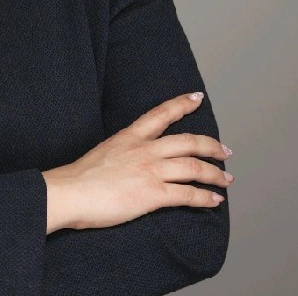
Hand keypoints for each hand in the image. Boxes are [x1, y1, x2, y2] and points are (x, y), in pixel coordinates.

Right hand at [41, 92, 232, 231]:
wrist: (71, 191)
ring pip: (194, 167)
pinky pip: (187, 194)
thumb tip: (131, 162)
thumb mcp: (105, 151)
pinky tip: (214, 200)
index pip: (161, 113)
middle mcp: (145, 149)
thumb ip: (123, 152)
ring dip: (215, 174)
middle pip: (188, 142)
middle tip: (225, 151)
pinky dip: (205, 197)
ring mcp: (151, 170)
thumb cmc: (81, 177)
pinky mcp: (153, 193)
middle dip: (211, 146)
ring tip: (226, 179)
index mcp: (130, 136)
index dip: (182, 104)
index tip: (197, 97)